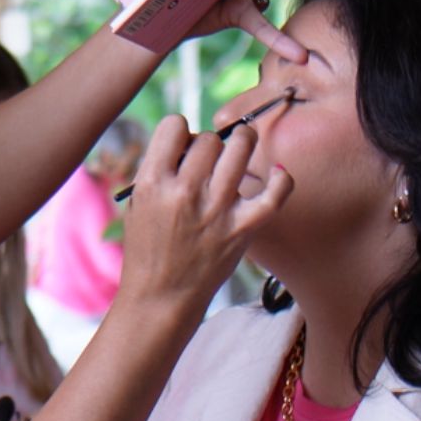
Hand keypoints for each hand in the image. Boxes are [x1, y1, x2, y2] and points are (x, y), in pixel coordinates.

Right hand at [118, 116, 291, 306]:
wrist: (161, 296)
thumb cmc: (147, 247)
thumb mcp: (139, 202)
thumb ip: (160, 168)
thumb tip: (192, 141)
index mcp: (153, 181)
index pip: (173, 125)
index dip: (179, 132)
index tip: (182, 147)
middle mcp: (185, 191)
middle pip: (210, 137)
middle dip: (209, 144)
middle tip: (208, 162)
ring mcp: (217, 209)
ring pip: (242, 147)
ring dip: (242, 144)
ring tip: (238, 155)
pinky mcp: (243, 228)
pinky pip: (276, 192)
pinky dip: (281, 179)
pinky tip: (276, 174)